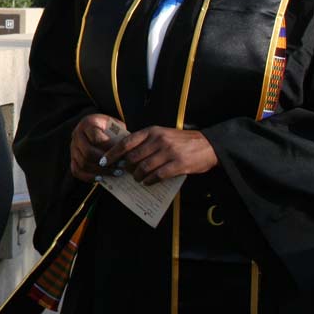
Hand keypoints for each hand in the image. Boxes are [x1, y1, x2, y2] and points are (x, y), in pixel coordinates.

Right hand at [70, 114, 124, 181]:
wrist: (97, 128)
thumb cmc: (110, 128)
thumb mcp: (116, 125)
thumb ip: (120, 136)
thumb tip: (127, 153)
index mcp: (88, 123)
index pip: (96, 138)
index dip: (109, 148)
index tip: (123, 155)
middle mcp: (77, 134)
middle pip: (88, 153)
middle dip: (106, 163)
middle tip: (121, 167)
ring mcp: (73, 147)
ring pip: (83, 164)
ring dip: (101, 171)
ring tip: (116, 173)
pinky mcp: (72, 158)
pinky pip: (77, 171)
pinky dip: (89, 177)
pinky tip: (102, 178)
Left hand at [101, 127, 217, 184]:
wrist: (208, 145)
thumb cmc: (181, 141)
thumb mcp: (162, 134)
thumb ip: (146, 141)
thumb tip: (126, 155)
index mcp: (152, 131)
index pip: (126, 142)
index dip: (113, 153)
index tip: (104, 160)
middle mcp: (158, 140)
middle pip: (133, 157)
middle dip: (126, 167)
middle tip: (125, 172)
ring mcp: (169, 152)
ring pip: (144, 167)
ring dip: (138, 176)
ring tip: (137, 179)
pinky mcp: (178, 164)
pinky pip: (158, 175)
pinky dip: (150, 180)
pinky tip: (148, 182)